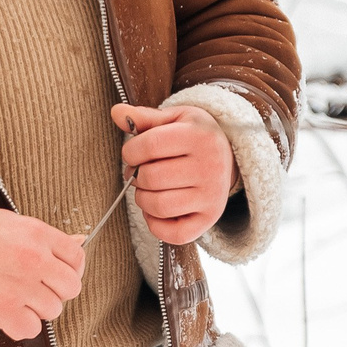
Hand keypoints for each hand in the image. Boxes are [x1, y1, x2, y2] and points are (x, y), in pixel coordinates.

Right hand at [0, 208, 84, 339]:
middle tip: (34, 286)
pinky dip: (20, 325)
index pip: (77, 257)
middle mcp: (33, 258)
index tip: (55, 272)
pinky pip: (31, 329)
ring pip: (53, 310)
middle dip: (55, 289)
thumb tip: (79, 241)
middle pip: (71, 287)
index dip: (70, 268)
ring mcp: (19, 285)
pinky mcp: (3, 308)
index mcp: (37, 233)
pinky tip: (8, 312)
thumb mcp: (11, 223)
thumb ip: (46, 236)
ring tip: (15, 296)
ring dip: (36, 308)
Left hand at [113, 103, 235, 245]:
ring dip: (142, 199)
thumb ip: (143, 117)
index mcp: (200, 137)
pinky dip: (156, 225)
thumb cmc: (194, 135)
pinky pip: (174, 233)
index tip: (133, 153)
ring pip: (159, 206)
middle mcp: (210, 167)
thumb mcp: (174, 118)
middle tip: (140, 172)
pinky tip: (156, 210)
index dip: (130, 152)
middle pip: (151, 178)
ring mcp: (212, 196)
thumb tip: (116, 113)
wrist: (229, 156)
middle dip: (135, 175)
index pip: (149, 146)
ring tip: (148, 188)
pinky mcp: (210, 218)